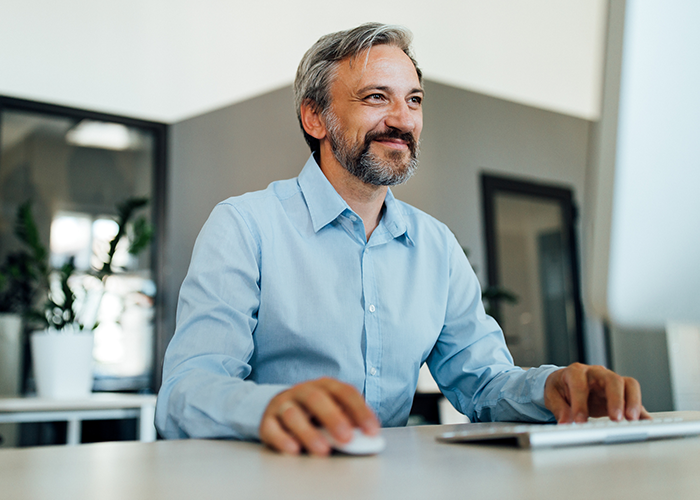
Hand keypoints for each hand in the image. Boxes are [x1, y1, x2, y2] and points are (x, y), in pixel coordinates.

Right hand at [259, 377, 379, 455]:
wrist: (280, 408)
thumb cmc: (315, 413)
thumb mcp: (334, 412)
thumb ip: (350, 422)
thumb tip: (369, 439)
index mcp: (325, 386)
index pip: (345, 393)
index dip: (360, 411)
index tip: (372, 431)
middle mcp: (303, 391)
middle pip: (317, 399)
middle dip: (333, 418)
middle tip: (347, 438)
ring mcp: (283, 405)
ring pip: (293, 414)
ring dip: (309, 432)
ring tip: (323, 450)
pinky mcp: (267, 422)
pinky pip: (272, 428)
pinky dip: (283, 439)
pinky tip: (294, 449)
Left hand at [544, 363, 650, 423]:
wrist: (565, 381)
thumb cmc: (560, 386)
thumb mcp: (552, 395)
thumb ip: (559, 409)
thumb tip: (565, 423)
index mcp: (576, 372)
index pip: (580, 385)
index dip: (580, 403)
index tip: (580, 421)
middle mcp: (596, 373)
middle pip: (612, 380)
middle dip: (616, 400)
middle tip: (616, 419)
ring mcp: (611, 381)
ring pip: (628, 385)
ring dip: (633, 403)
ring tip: (632, 421)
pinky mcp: (621, 392)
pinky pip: (634, 398)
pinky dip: (641, 411)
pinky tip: (645, 423)